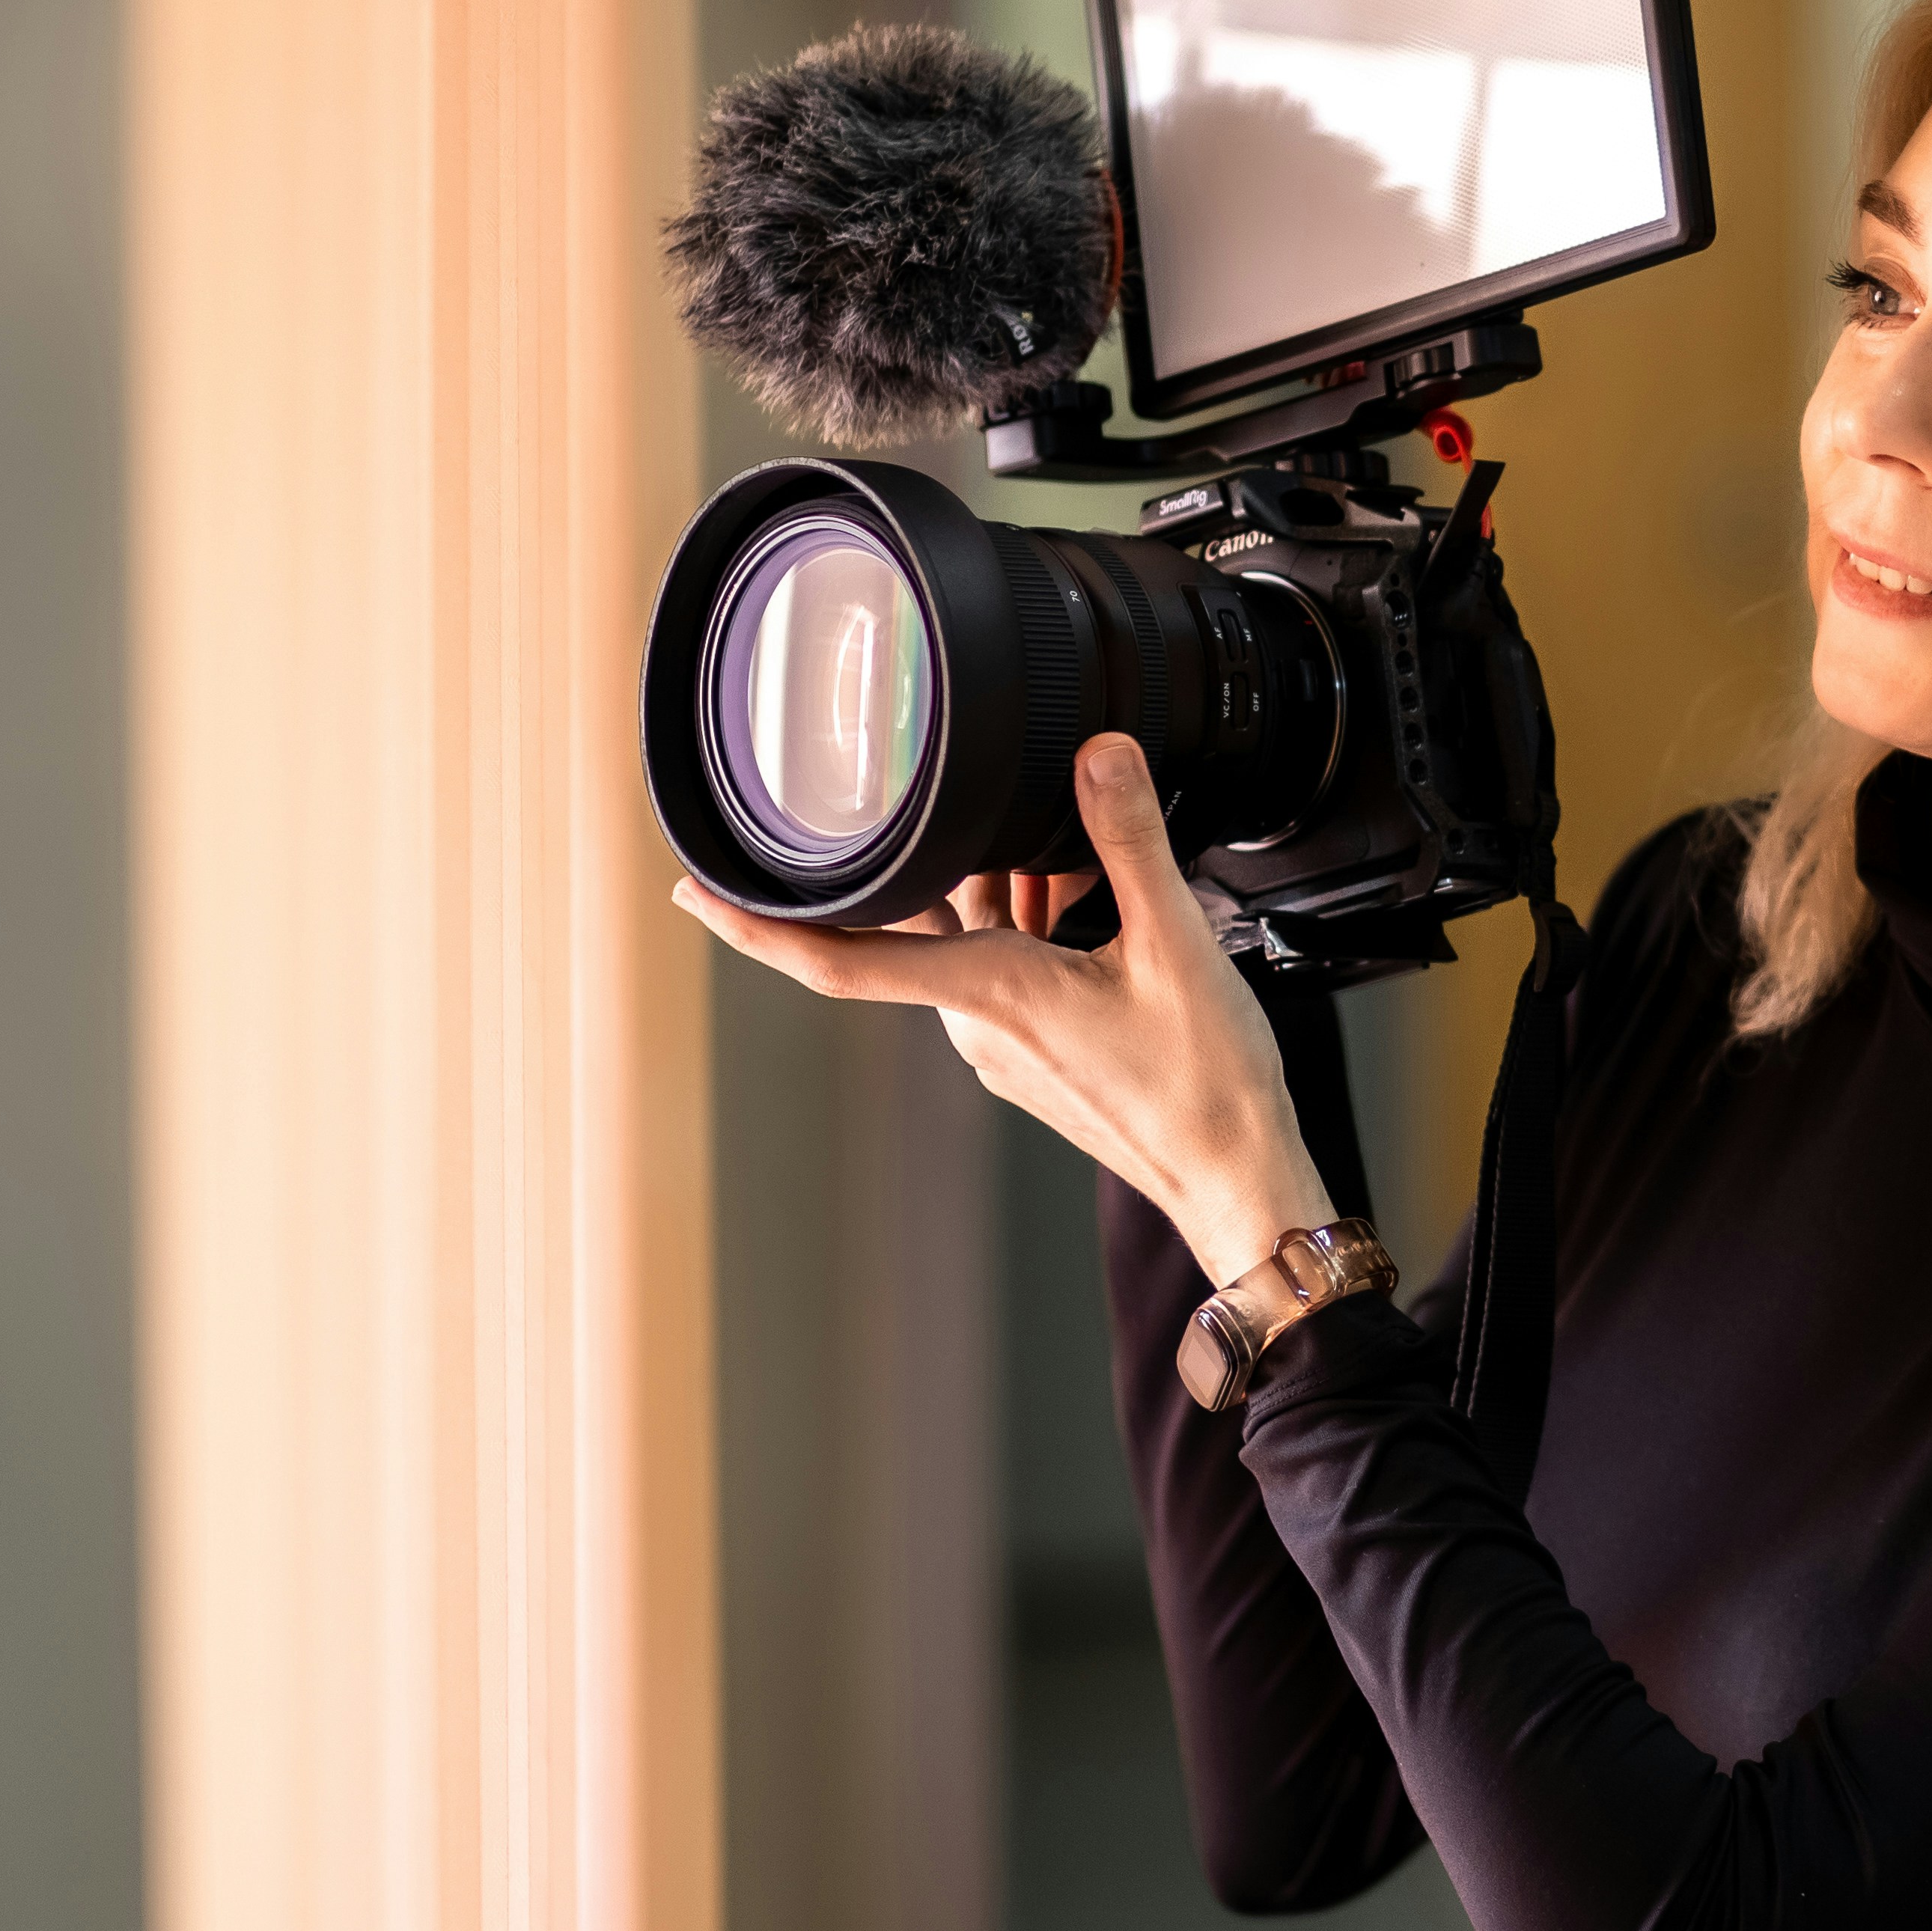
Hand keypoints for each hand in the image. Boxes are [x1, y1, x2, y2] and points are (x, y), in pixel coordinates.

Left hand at [675, 733, 1336, 1287]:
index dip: (757, 926)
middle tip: (951, 799)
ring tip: (1068, 846)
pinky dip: (1031, 919)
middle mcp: (979, 1025)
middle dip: (932, 857)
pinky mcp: (1034, 1053)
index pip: (839, 961)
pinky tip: (1087, 893)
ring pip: (968, 937)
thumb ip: (1129, 840)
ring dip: (1003, 884)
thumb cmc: (1205, 1089)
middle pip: (915, 923)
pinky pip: (1003, 965)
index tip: (695, 892)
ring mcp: (1003, 1045)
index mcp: (989, 996)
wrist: (1236, 1176)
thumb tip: (1099, 754)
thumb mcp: (1173, 944)